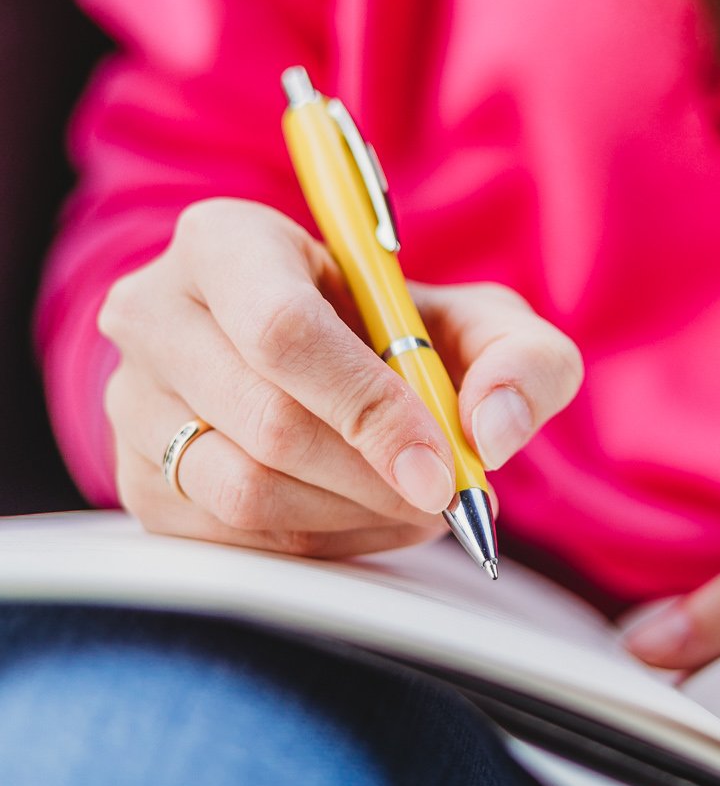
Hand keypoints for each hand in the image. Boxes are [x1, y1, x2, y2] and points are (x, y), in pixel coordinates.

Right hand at [99, 198, 582, 557]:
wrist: (323, 366)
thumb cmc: (397, 333)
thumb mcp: (478, 322)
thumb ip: (521, 358)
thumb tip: (492, 430)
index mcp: (226, 241)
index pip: (285, 331)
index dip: (370, 408)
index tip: (441, 464)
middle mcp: (155, 313)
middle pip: (268, 422)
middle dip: (374, 476)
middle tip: (441, 494)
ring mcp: (132, 401)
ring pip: (244, 491)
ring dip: (351, 516)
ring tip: (411, 502)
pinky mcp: (137, 480)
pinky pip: (230, 540)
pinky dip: (318, 544)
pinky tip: (362, 517)